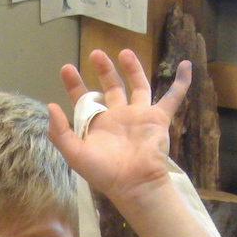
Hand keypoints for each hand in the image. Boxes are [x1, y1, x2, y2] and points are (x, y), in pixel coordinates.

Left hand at [46, 48, 190, 207]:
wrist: (134, 184)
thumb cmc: (103, 172)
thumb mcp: (75, 154)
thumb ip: (60, 132)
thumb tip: (50, 105)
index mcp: (98, 124)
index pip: (84, 98)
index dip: (74, 84)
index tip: (66, 68)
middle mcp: (118, 116)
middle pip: (111, 86)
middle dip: (104, 70)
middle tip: (95, 53)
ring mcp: (139, 115)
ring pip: (138, 86)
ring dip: (132, 68)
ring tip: (124, 51)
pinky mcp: (158, 118)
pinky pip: (173, 97)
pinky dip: (181, 82)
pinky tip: (186, 65)